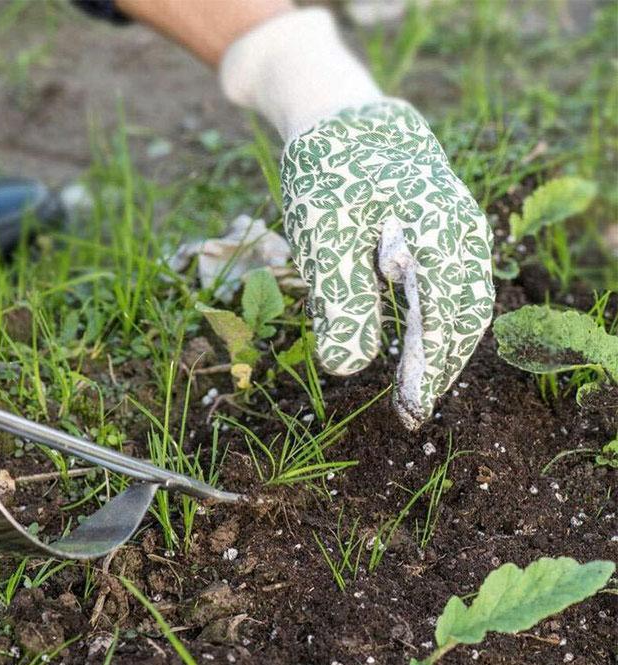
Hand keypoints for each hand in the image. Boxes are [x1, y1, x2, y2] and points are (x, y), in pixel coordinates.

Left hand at [281, 100, 494, 428]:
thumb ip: (340, 301)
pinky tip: (413, 351)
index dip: (431, 368)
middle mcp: (464, 232)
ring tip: (410, 394)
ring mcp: (459, 233)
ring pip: (460, 305)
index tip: (409, 410)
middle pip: (463, 315)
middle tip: (407, 416)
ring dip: (438, 352)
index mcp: (442, 229)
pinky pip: (449, 290)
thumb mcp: (324, 238)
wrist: (343, 125)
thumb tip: (347, 367)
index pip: (450, 315)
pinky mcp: (444, 239)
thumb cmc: (330, 178)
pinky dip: (433, 327)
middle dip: (436, 369)